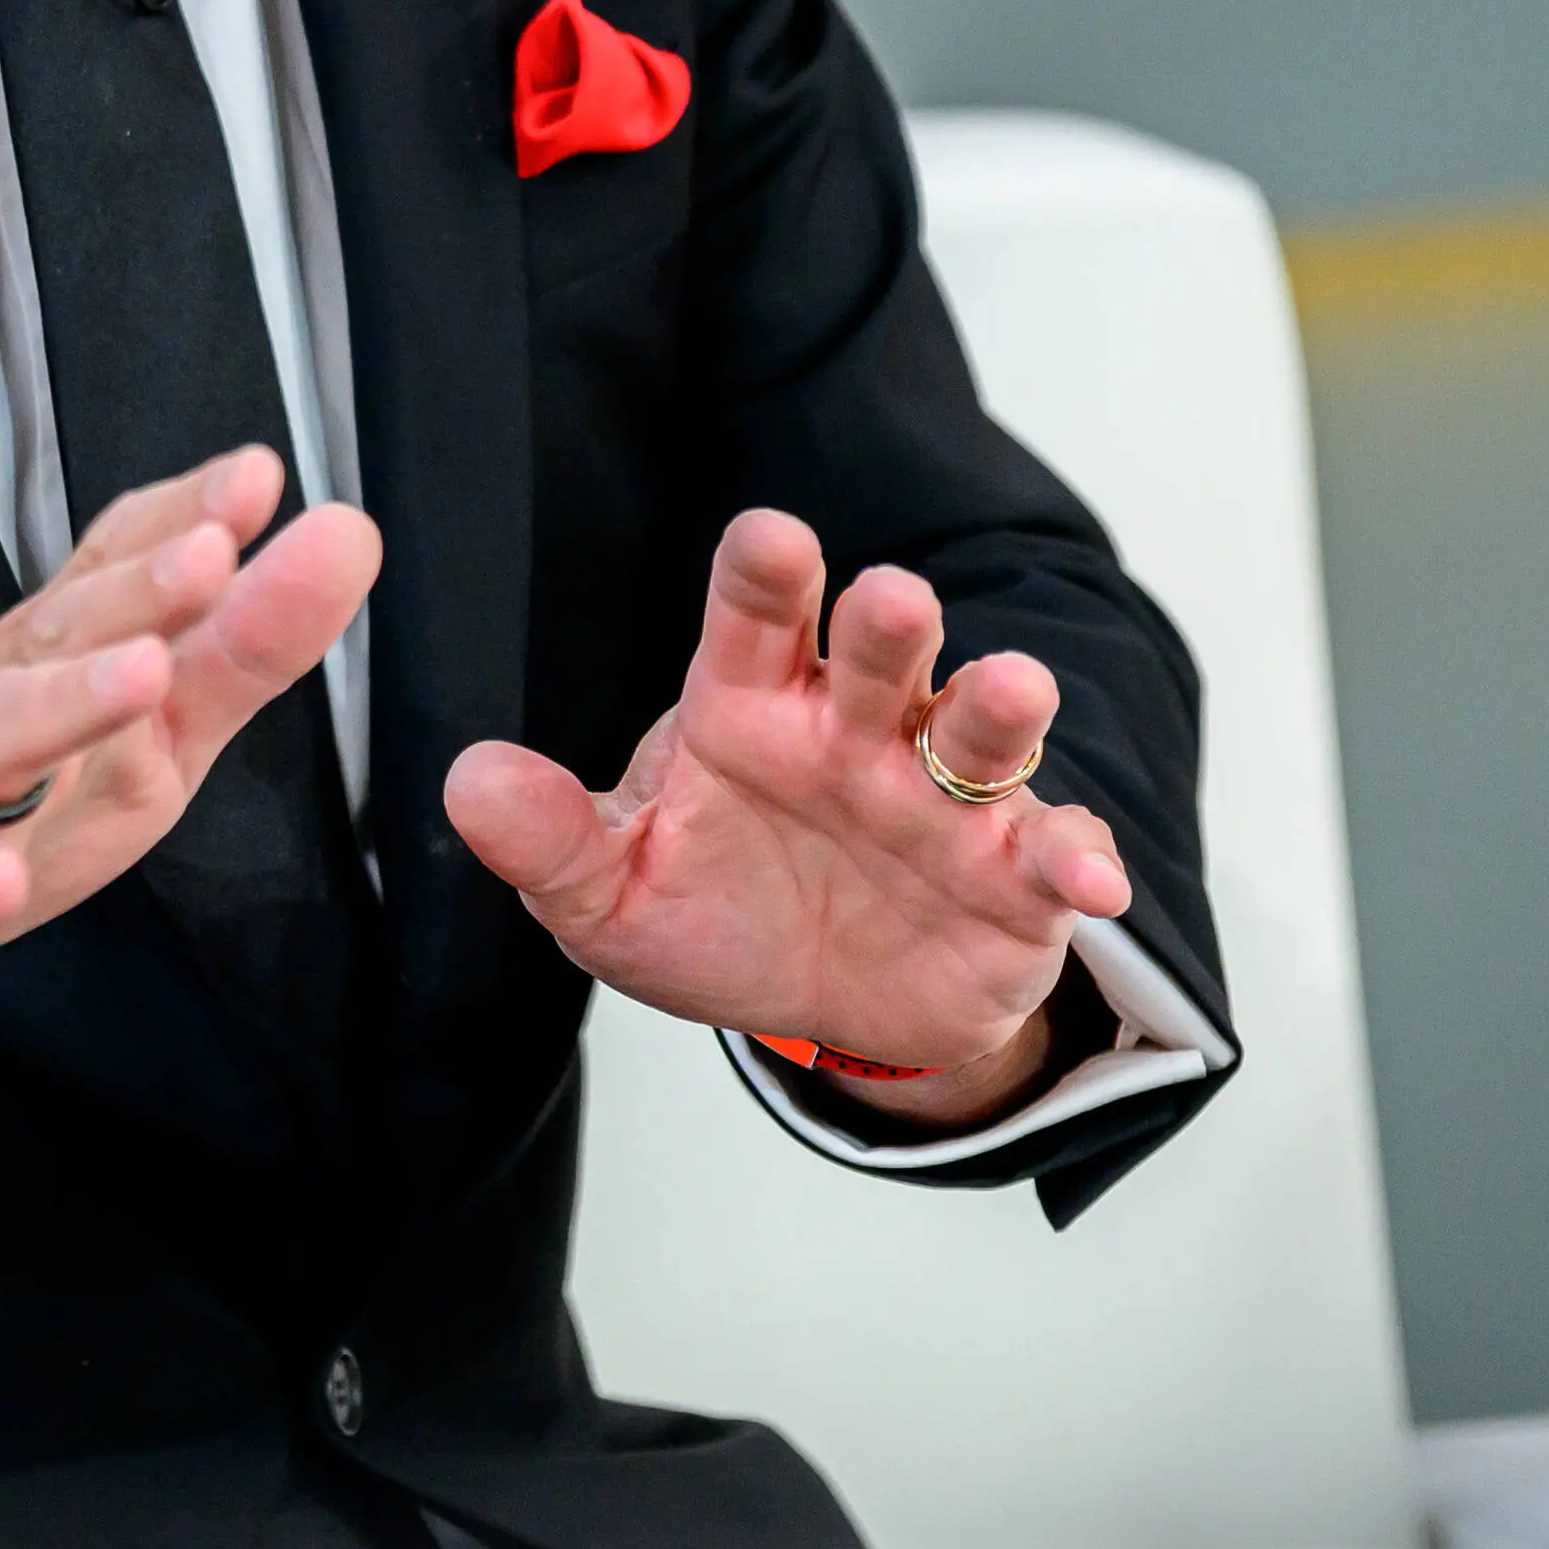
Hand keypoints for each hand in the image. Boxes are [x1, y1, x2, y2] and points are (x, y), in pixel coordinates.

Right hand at [0, 447, 379, 1143]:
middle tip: (214, 550)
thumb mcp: (132, 736)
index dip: (177, 522)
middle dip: (137, 591)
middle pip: (61, 638)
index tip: (253, 478)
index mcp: (47, 665)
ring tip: (141, 673)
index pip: (108, 572)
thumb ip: (231, 645)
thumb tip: (340, 534)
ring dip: (65, 704)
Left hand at [441, 509, 1131, 1124]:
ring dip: (997, 706)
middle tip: (889, 600)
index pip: (752, 619)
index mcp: (751, 705)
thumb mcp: (611, 893)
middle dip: (886, 624)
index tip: (767, 541)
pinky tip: (1082, 878)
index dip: (764, 576)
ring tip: (1013, 690)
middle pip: (878, 653)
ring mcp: (941, 796)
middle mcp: (856, 727)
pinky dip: (1074, 859)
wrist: (824, 1007)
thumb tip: (466, 784)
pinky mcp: (1012, 875)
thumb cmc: (717, 911)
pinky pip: (1049, 854)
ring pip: (978, 730)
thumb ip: (549, 839)